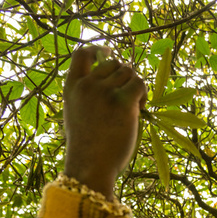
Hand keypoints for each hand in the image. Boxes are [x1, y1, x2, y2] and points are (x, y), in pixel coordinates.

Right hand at [63, 46, 146, 199]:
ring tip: (134, 107)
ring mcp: (104, 92)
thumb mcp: (78, 115)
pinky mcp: (122, 101)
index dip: (97, 49)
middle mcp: (87, 85)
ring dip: (135, 87)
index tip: (108, 52)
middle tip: (128, 98)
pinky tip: (140, 109)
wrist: (90, 167)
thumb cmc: (88, 149)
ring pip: (129, 73)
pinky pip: (140, 84)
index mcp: (72, 88)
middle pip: (114, 64)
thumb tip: (115, 81)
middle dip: (124, 77)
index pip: (81, 54)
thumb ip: (88, 96)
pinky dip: (143, 94)